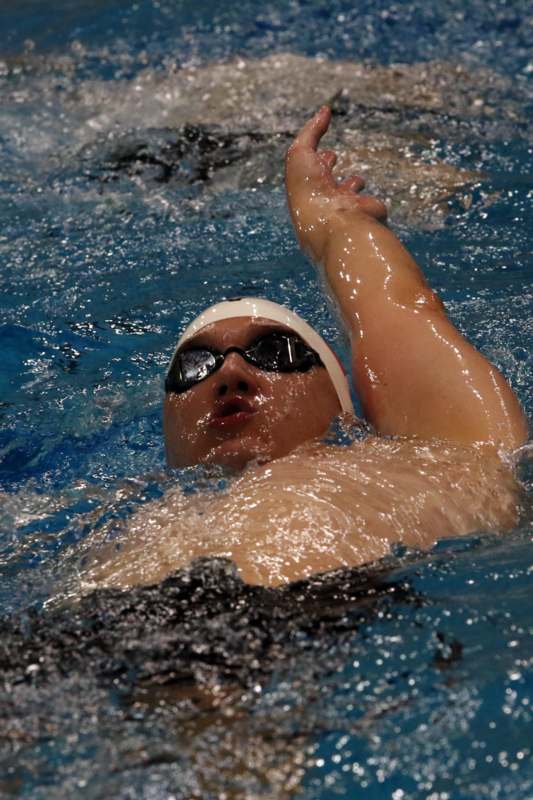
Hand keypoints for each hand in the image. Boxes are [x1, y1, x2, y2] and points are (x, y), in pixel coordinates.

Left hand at [286, 107, 386, 259]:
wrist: (334, 224)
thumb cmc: (311, 190)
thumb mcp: (300, 154)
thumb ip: (311, 132)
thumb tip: (324, 110)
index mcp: (306, 189)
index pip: (310, 172)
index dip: (315, 159)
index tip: (324, 151)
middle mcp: (324, 202)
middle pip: (327, 183)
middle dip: (328, 171)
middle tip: (332, 158)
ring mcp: (346, 211)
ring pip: (348, 196)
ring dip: (351, 187)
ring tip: (356, 181)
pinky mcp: (369, 216)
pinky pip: (372, 206)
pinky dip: (373, 203)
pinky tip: (375, 204)